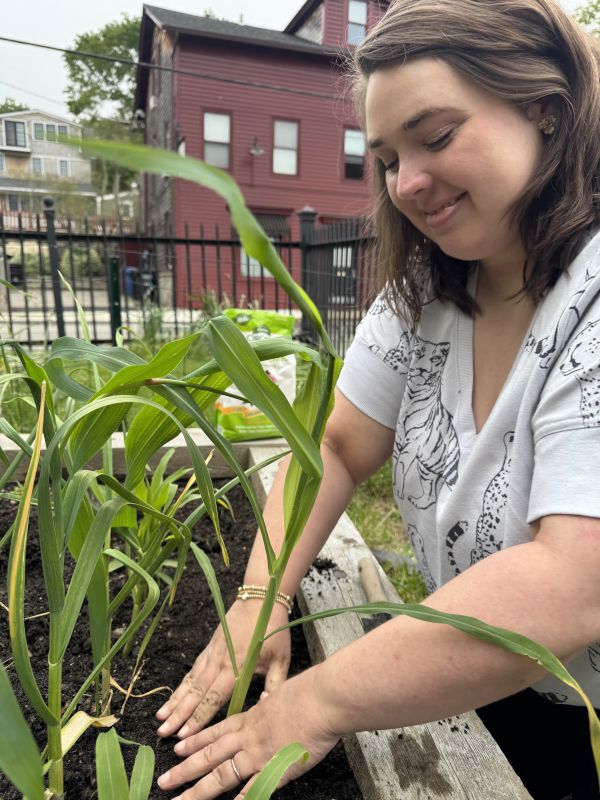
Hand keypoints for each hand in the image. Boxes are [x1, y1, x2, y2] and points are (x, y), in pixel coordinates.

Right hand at [156, 599, 290, 737]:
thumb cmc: (273, 629)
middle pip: (196, 692)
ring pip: (190, 681)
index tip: (185, 734)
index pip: (215, 697)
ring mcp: (212, 653)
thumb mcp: (281, 658)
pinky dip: (181, 685)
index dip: (199, 717)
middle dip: (179, 714)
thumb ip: (275, 684)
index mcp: (237, 665)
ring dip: (175, 701)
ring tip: (160, 718)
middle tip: (163, 733)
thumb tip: (267, 706)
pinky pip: (193, 670)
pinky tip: (172, 698)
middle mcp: (219, 661)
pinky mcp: (209, 648)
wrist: (260, 599)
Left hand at [156, 667, 339, 798]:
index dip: (196, 740)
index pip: (216, 731)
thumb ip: (270, 704)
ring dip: (198, 790)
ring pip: (221, 774)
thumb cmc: (308, 693)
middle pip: (210, 755)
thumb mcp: (281, 693)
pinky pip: (251, 788)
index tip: (177, 747)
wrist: (321, 699)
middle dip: (185, 768)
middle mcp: (248, 737)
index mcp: (250, 718)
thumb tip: (266, 702)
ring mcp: (258, 754)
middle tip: (164, 780)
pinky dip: (239, 799)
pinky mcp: (274, 768)